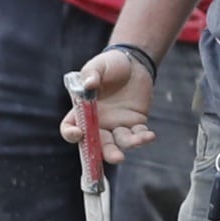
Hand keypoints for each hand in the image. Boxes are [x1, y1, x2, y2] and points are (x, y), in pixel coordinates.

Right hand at [58, 47, 155, 166]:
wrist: (134, 63)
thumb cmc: (111, 64)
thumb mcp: (98, 65)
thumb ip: (91, 74)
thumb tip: (89, 85)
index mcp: (83, 111)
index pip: (70, 127)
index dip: (70, 134)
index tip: (78, 133)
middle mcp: (98, 123)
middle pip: (97, 145)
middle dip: (106, 153)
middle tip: (116, 157)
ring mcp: (116, 125)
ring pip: (119, 143)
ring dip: (128, 145)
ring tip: (138, 140)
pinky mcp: (135, 124)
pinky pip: (138, 135)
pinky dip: (143, 138)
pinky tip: (149, 135)